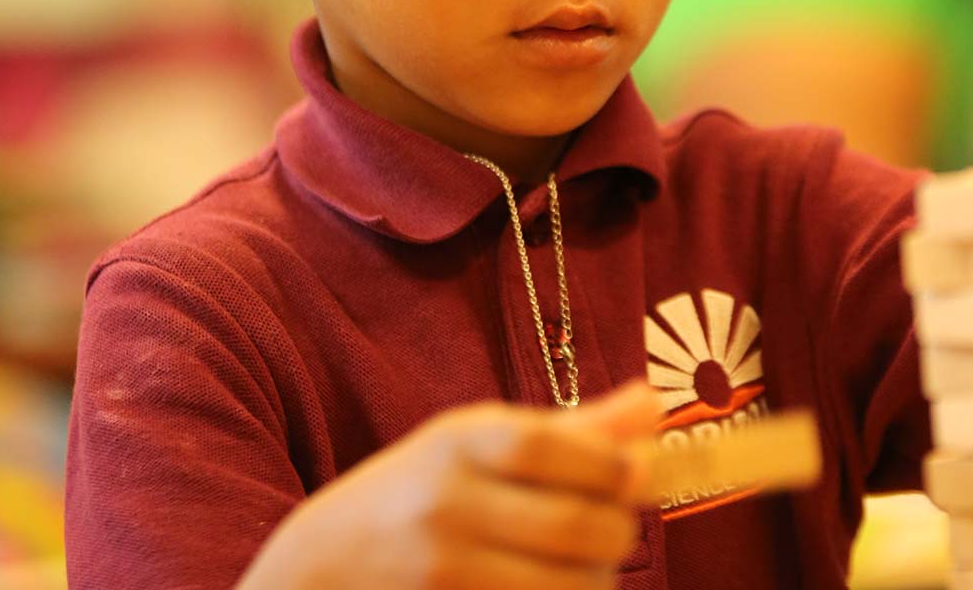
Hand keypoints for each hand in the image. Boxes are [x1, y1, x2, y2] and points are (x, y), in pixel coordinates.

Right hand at [237, 380, 660, 589]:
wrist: (316, 571)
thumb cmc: (418, 492)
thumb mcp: (478, 443)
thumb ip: (571, 428)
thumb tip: (656, 402)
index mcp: (454, 444)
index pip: (548, 444)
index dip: (608, 461)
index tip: (635, 474)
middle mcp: (445, 507)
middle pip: (575, 524)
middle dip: (619, 529)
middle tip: (616, 524)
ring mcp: (443, 575)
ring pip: (571, 587)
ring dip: (599, 578)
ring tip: (586, 562)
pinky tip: (554, 586)